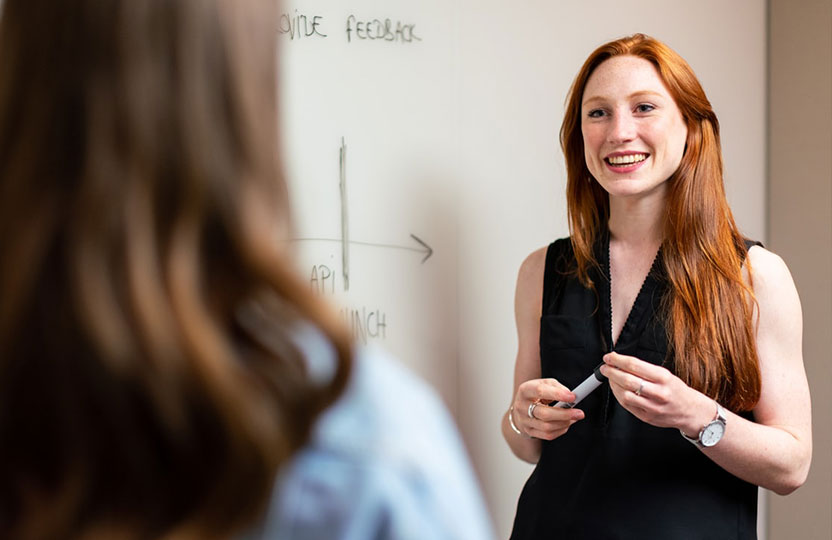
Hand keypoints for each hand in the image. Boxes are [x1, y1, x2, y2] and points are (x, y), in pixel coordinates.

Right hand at [512, 378, 583, 439]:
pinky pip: (548, 435)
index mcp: (525, 390)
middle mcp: (521, 406)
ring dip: (565, 423)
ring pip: (547, 427)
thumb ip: (557, 387)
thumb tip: (570, 395)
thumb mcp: (544, 384)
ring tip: (574, 418)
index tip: (572, 397)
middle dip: (565, 414)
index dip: (557, 394)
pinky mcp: (529, 431)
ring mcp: (524, 421)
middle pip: (544, 414)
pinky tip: (566, 424)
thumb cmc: (536, 393)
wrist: (522, 407)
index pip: (540, 391)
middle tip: (580, 413)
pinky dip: (560, 430)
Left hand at [599, 352, 714, 434]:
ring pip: (625, 395)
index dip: (618, 360)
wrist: (690, 411)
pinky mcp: (647, 417)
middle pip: (628, 380)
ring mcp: (653, 407)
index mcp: (663, 378)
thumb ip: (644, 370)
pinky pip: (627, 406)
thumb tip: (621, 362)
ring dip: (613, 385)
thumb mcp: (665, 374)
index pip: (635, 366)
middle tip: (605, 367)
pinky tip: (616, 389)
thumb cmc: (676, 390)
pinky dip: (618, 396)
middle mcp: (659, 393)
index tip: (609, 357)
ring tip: (610, 378)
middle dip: (612, 372)